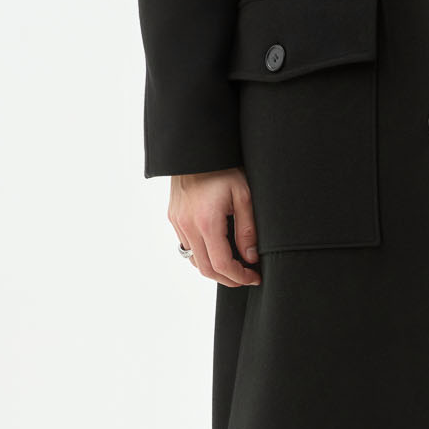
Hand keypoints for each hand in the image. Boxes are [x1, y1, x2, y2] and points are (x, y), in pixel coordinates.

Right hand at [169, 168, 261, 286]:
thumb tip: (250, 258)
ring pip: (194, 260)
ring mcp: (178, 223)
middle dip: (228, 278)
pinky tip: (217, 250)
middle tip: (246, 277)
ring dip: (214, 268)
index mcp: (206, 222)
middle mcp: (187, 226)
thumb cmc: (223, 168)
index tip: (254, 277)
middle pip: (206, 269)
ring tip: (234, 265)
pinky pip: (186, 247)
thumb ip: (247, 230)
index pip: (221, 264)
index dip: (239, 277)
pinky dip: (202, 255)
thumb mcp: (244, 196)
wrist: (197, 150)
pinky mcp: (174, 218)